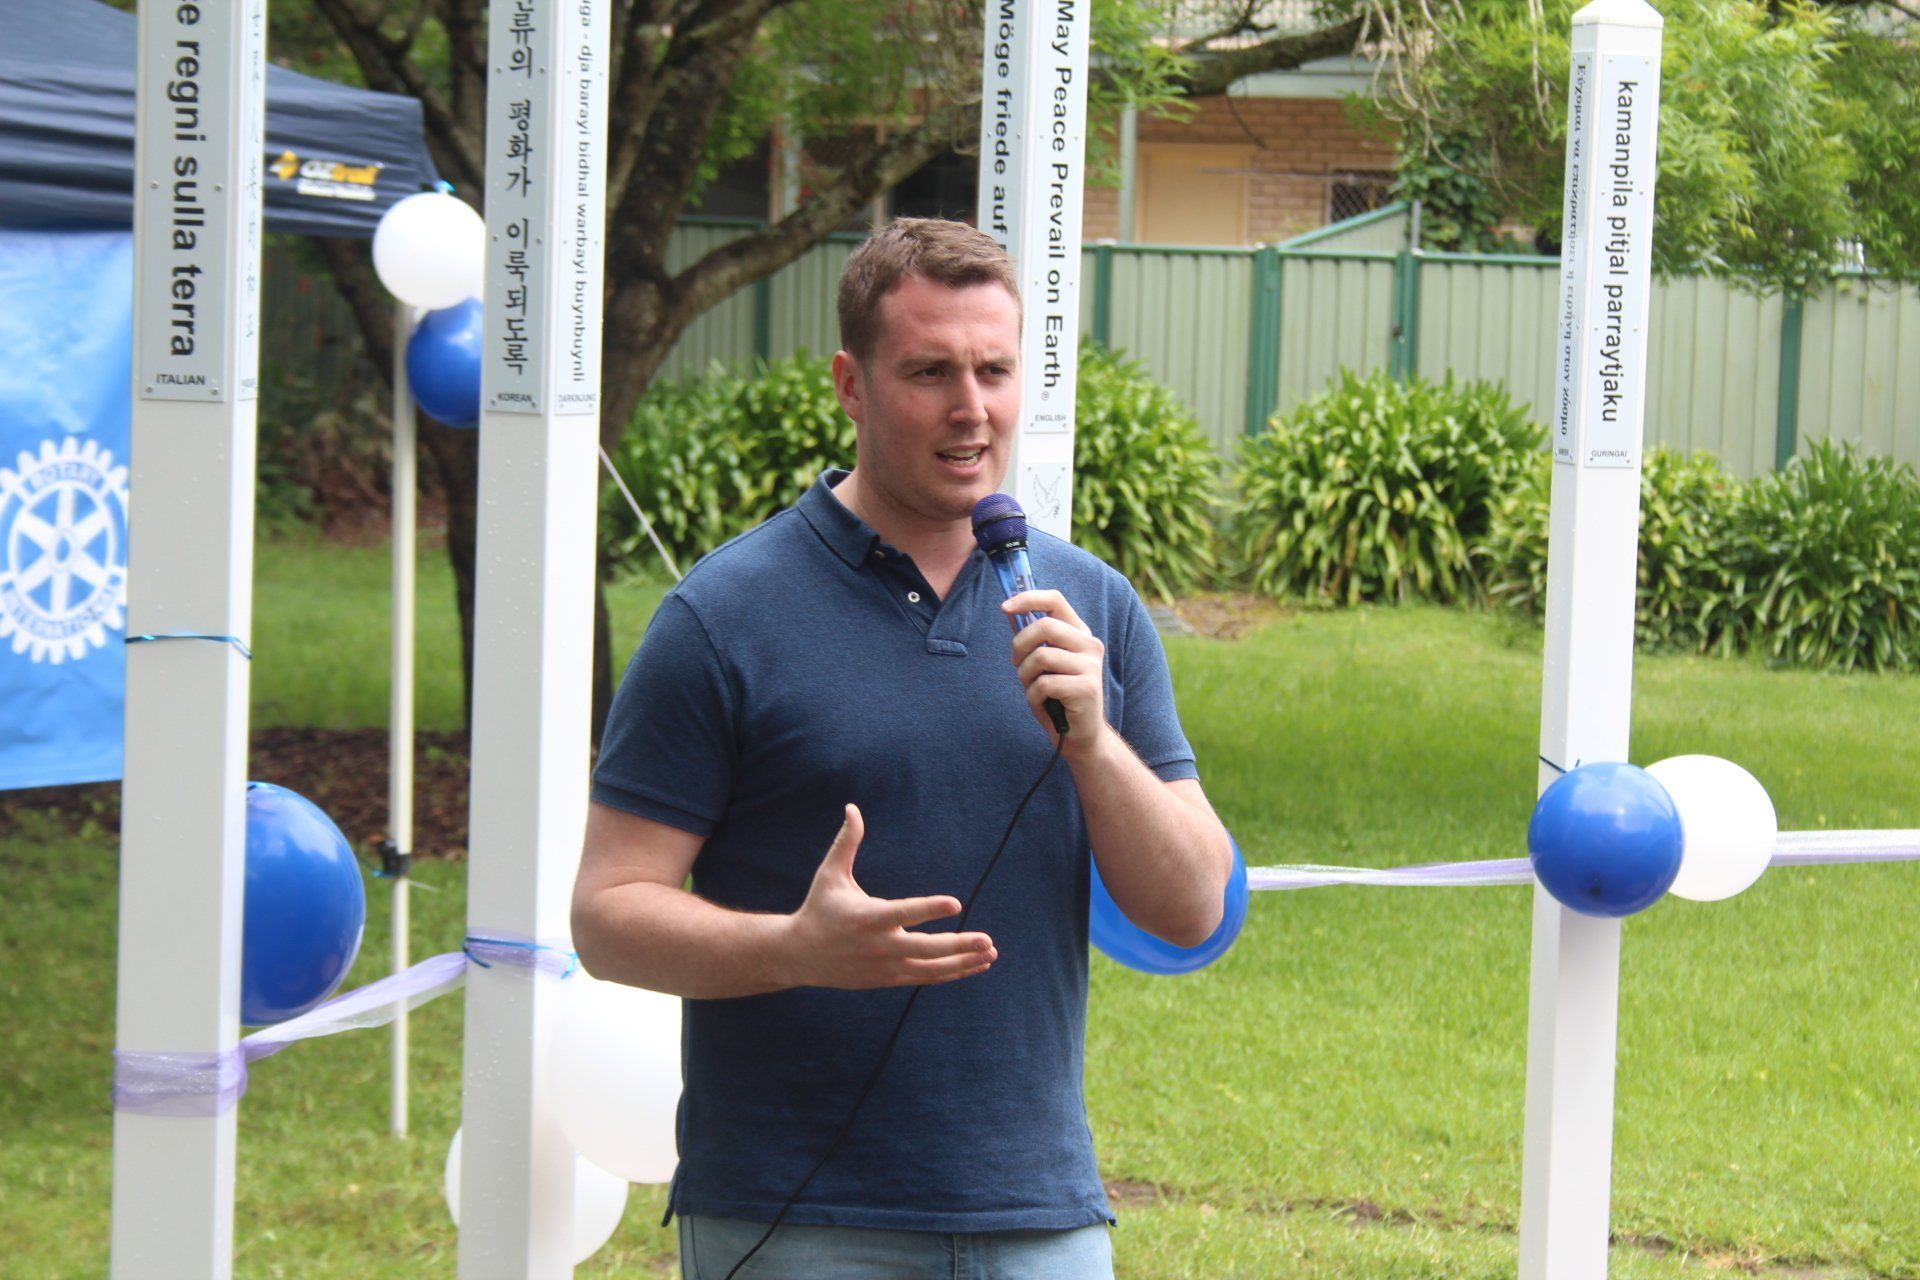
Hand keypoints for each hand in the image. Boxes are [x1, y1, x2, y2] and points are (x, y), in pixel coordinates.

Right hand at [787, 805, 996, 989]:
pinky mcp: (887, 979)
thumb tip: (853, 807)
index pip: (903, 912)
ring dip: (962, 962)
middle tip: (987, 940)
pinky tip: (974, 966)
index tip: (956, 903)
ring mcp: (885, 966)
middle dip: (958, 945)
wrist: (798, 955)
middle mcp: (878, 945)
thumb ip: (846, 842)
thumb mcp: (830, 874)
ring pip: (929, 969)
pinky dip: (951, 973)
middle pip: (924, 949)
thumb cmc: (819, 908)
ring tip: (989, 953)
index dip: (929, 908)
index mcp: (866, 917)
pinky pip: (925, 978)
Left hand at [1003, 589, 1108, 753]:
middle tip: (1016, 662)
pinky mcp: (1086, 688)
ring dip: (1026, 675)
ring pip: (1041, 656)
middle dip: (1020, 644)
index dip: (1028, 598)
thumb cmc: (1056, 697)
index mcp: (1079, 634)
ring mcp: (1091, 666)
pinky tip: (1044, 703)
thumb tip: (1009, 610)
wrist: (1079, 736)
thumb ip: (1031, 639)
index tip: (1005, 607)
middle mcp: (1090, 645)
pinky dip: (1033, 696)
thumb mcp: (1042, 664)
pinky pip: (1044, 683)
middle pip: (1045, 626)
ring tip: (1033, 687)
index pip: (1055, 600)